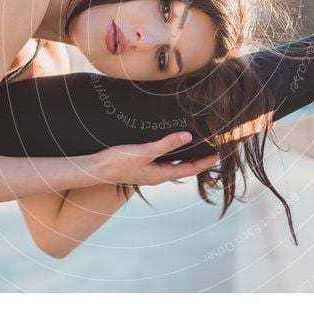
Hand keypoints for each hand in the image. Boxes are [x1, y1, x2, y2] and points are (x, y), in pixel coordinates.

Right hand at [92, 132, 219, 186]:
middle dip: (198, 161)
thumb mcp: (145, 151)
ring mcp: (149, 172)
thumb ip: (166, 144)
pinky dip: (172, 155)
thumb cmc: (119, 161)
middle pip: (183, 169)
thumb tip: (187, 137)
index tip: (218, 155)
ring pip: (173, 165)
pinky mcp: (141, 166)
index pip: (189, 170)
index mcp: (160, 175)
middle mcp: (157, 175)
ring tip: (196, 148)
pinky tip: (172, 147)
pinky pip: (163, 161)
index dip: (205, 163)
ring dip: (185, 158)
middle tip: (211, 151)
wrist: (96, 169)